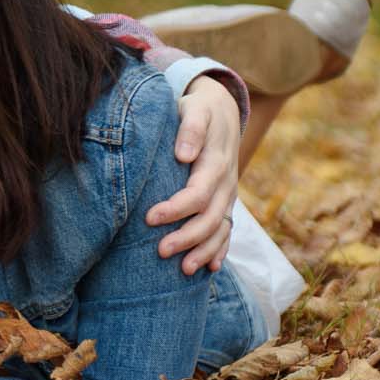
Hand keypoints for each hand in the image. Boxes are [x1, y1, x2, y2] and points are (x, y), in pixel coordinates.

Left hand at [147, 74, 239, 274]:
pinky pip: (227, 229)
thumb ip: (191, 129)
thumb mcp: (196, 109)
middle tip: (160, 251)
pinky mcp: (226, 200)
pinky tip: (210, 268)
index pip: (198, 193)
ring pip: (220, 228)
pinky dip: (220, 249)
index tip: (150, 217)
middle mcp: (226, 182)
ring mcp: (228, 194)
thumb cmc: (199, 109)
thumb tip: (183, 155)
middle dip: (187, 237)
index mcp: (216, 162)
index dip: (176, 209)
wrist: (222, 109)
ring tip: (185, 270)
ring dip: (204, 250)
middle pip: (210, 217)